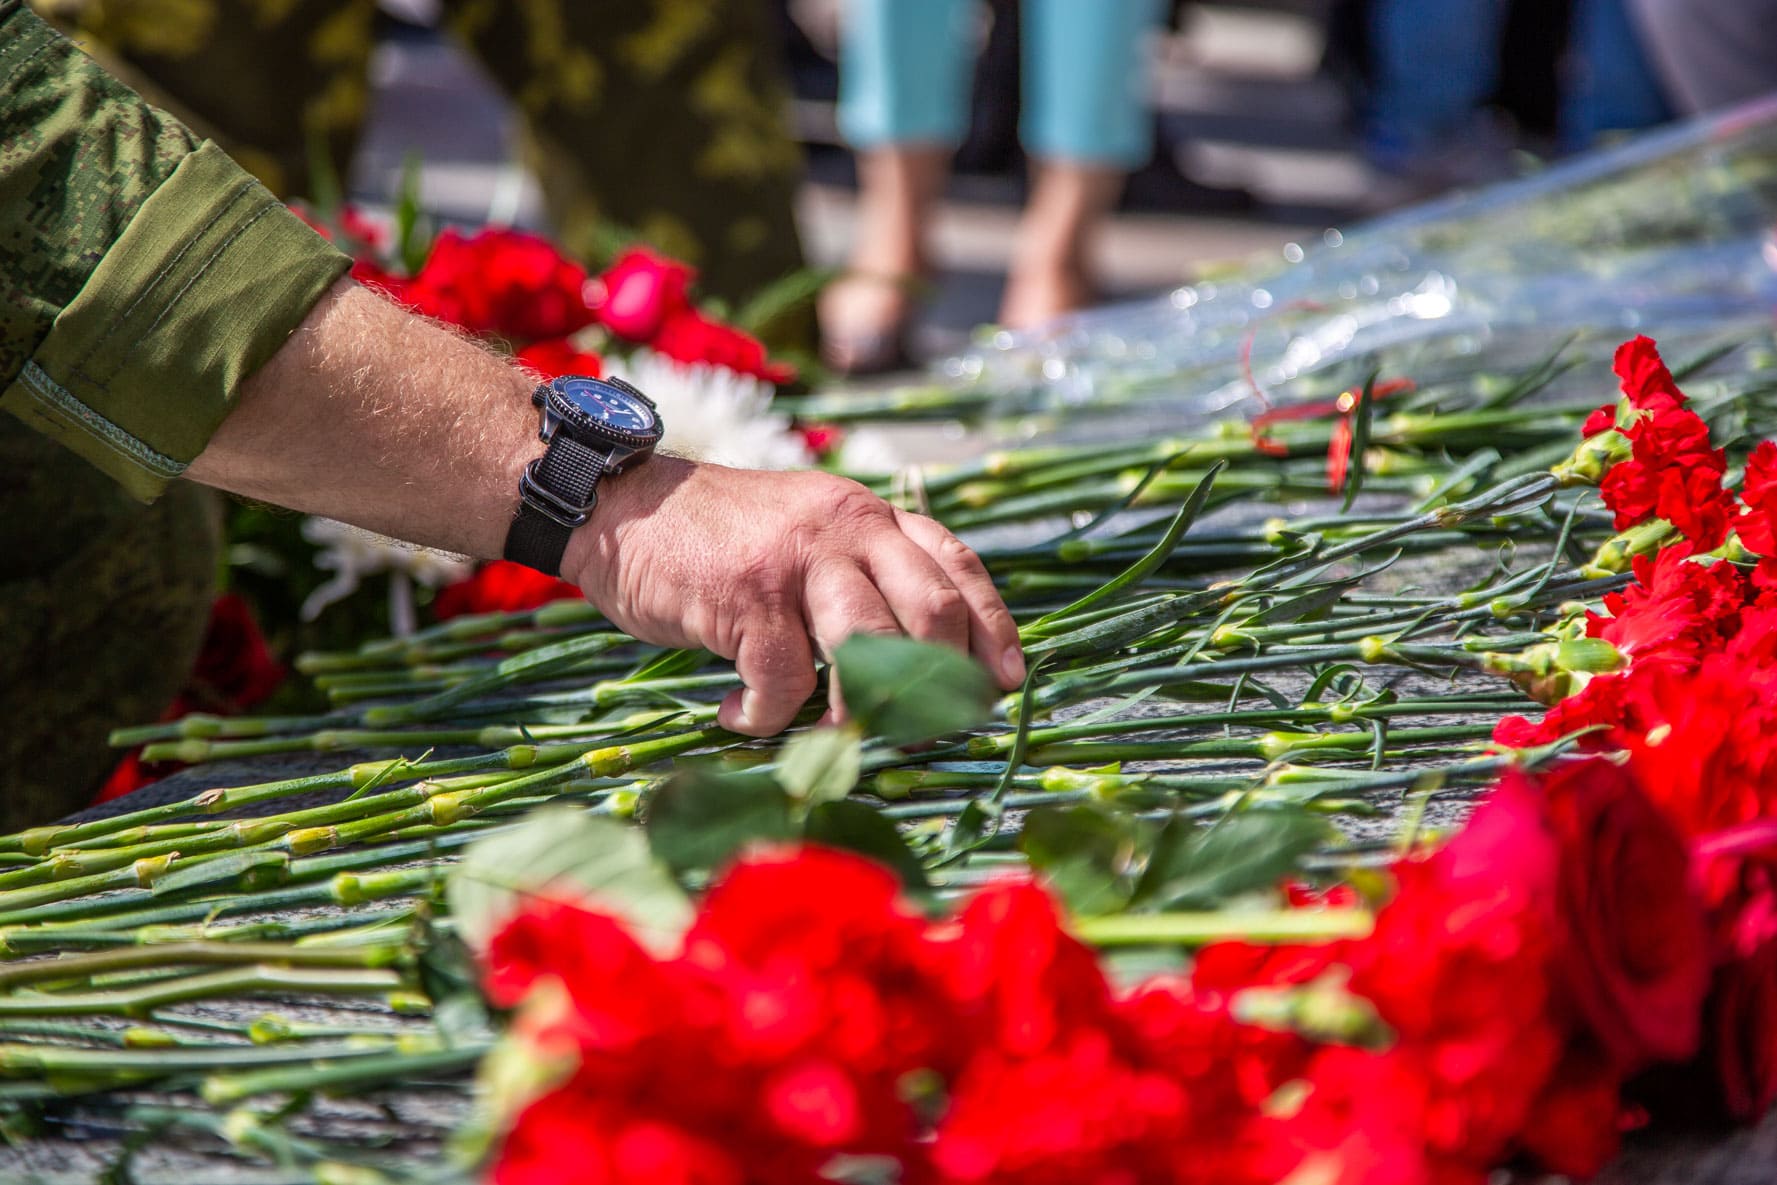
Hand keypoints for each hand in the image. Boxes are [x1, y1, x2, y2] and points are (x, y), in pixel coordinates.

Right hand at [563, 456, 1025, 735]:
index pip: (957, 566)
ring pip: (870, 647)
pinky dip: (767, 715)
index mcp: (869, 514)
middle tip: (928, 730)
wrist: (619, 505)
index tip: (1007, 681)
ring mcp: (798, 558)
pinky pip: (786, 678)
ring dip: (863, 708)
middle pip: (933, 610)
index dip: (993, 629)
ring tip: (841, 732)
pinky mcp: (747, 594)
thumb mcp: (807, 534)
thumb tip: (916, 661)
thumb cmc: (717, 540)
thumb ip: (861, 574)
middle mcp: (846, 526)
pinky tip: (739, 714)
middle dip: (943, 682)